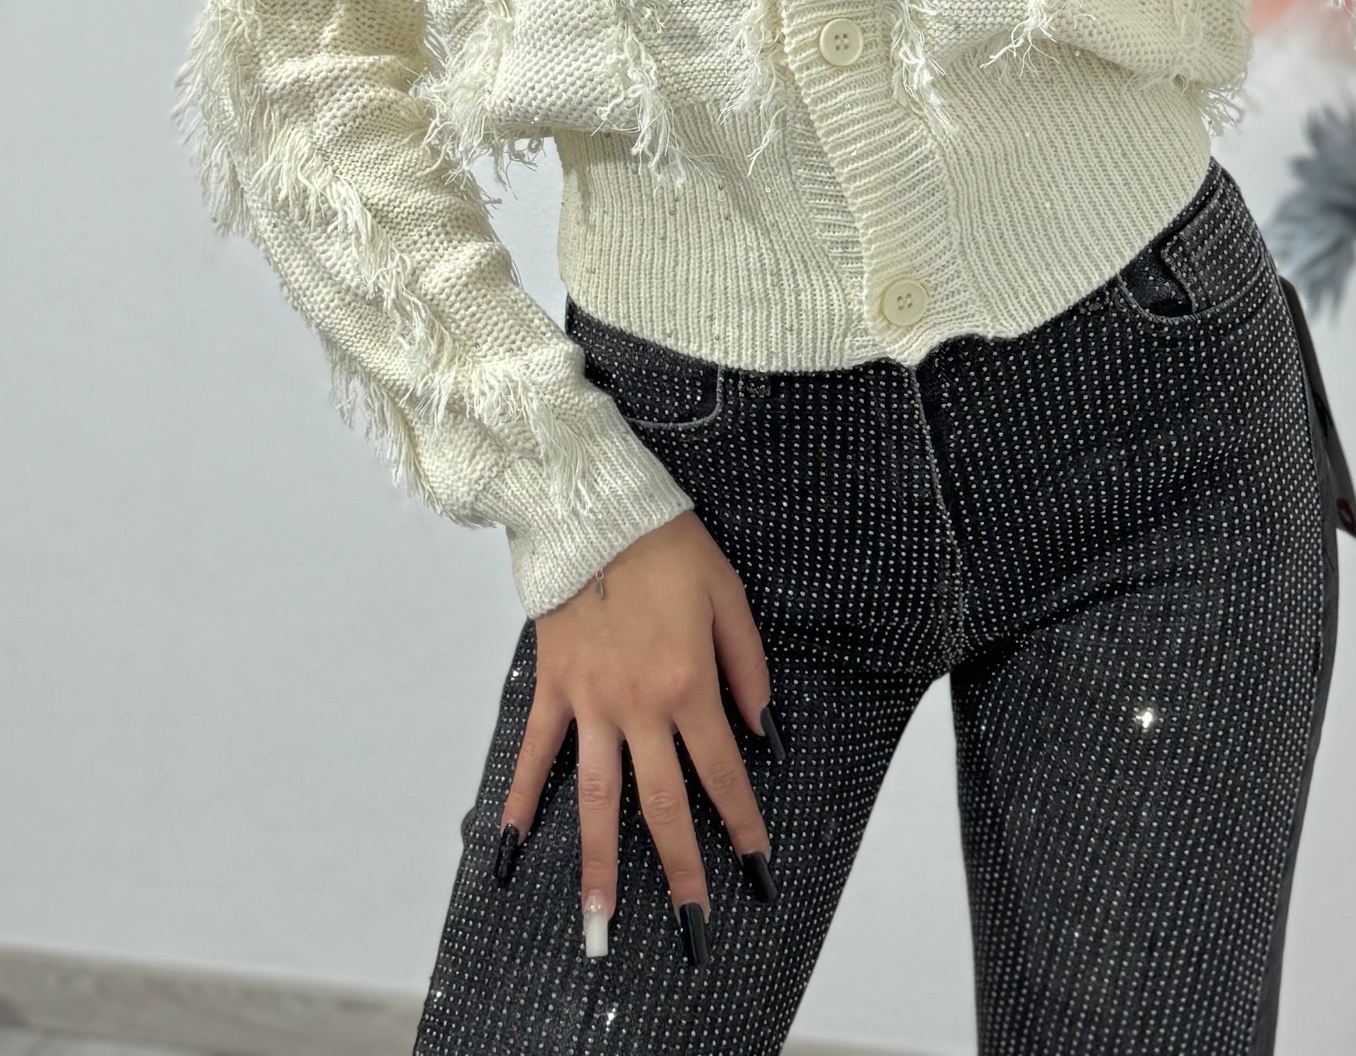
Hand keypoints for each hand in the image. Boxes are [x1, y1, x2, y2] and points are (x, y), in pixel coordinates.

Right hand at [500, 512, 781, 965]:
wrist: (595, 510)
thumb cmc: (667, 545)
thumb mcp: (728, 596)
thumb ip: (748, 666)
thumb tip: (762, 728)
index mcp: (689, 685)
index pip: (722, 772)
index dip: (741, 823)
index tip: (756, 867)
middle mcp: (639, 708)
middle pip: (663, 805)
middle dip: (682, 869)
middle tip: (693, 926)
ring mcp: (590, 705)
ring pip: (596, 799)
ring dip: (600, 863)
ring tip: (601, 921)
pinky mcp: (553, 690)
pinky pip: (535, 756)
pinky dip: (521, 804)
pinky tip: (511, 852)